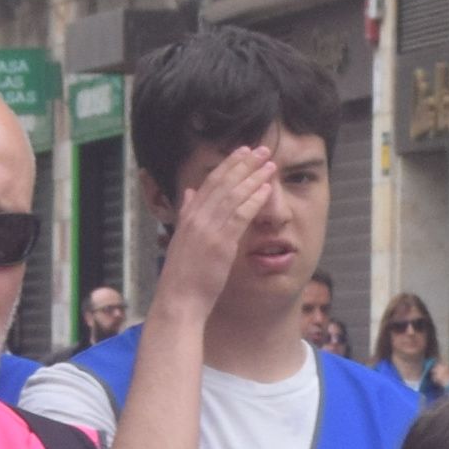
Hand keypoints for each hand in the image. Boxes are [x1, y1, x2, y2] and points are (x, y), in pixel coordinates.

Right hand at [151, 144, 282, 317]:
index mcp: (188, 216)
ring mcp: (208, 229)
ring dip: (254, 177)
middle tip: (261, 149)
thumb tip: (189, 192)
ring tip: (269, 163)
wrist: (178, 300)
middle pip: (224, 182)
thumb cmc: (183, 276)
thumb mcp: (182, 239)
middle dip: (244, 163)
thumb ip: (187, 214)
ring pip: (234, 194)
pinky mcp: (221, 243)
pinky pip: (241, 215)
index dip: (228, 164)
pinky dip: (254, 199)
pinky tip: (267, 188)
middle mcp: (197, 217)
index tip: (242, 151)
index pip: (210, 182)